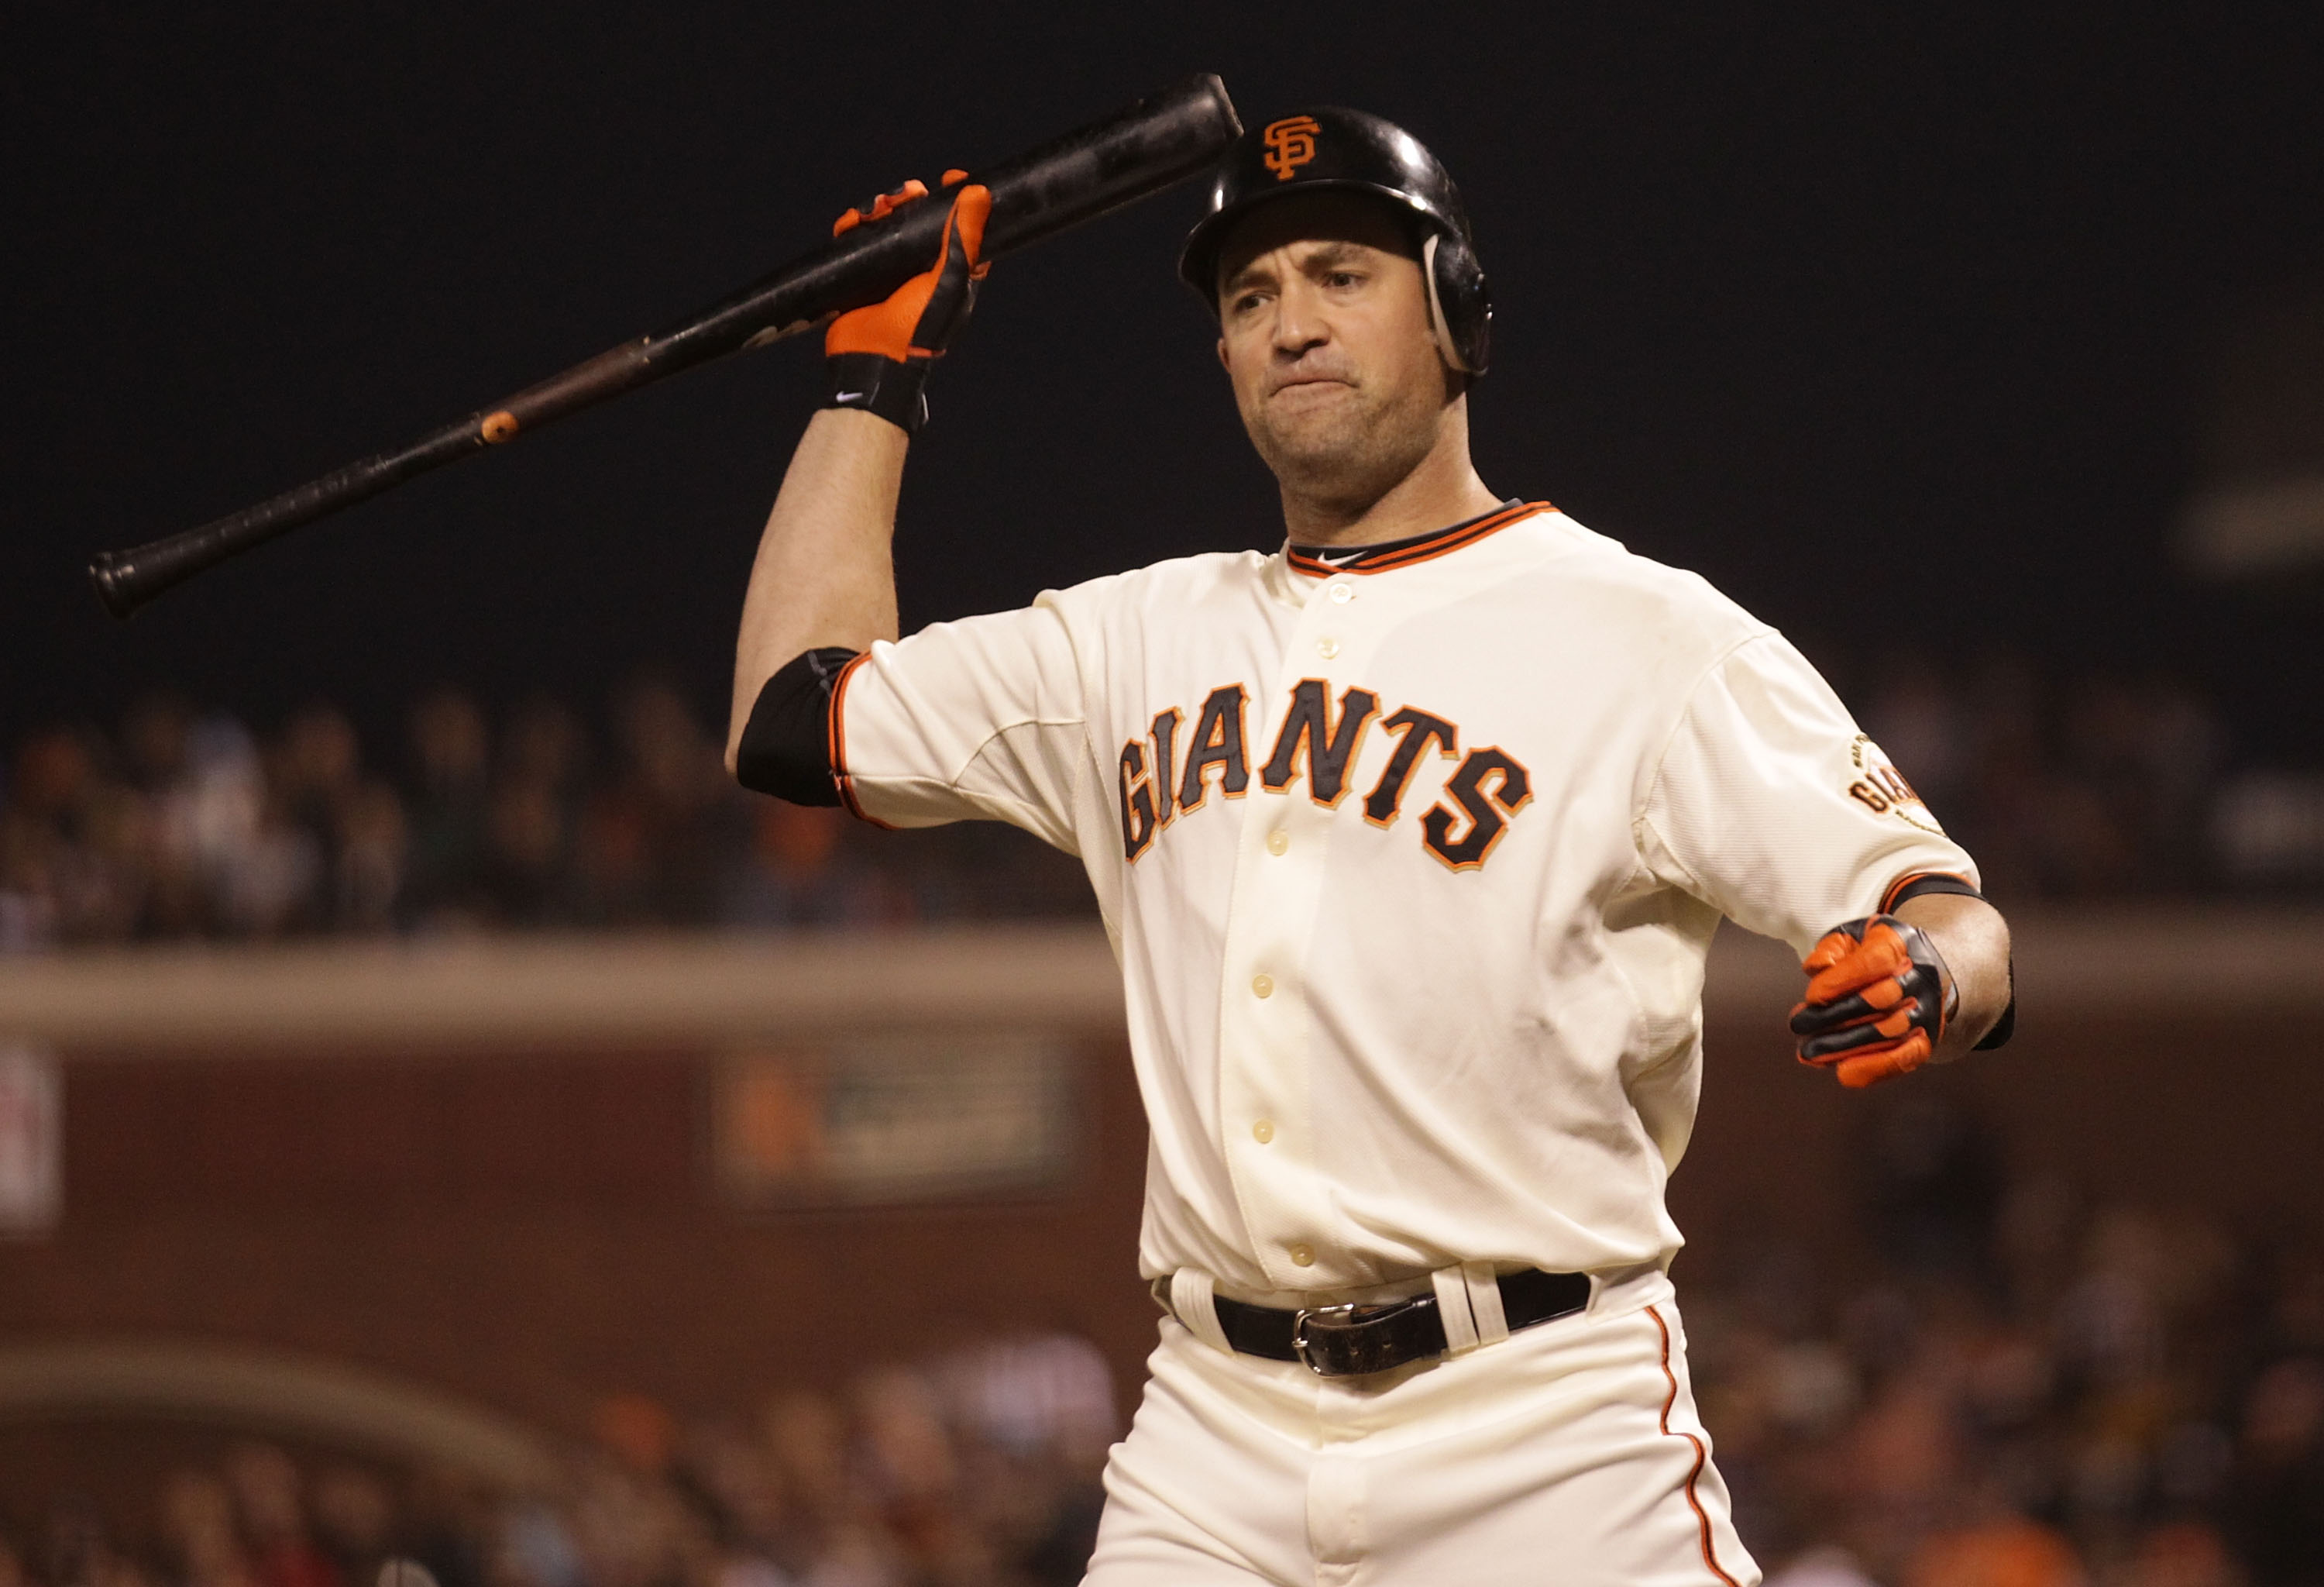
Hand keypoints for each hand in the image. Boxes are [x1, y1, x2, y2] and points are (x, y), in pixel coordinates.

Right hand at [823, 172, 991, 432]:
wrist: (874, 361)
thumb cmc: (919, 328)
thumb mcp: (949, 279)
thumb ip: (964, 238)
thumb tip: (979, 193)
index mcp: (952, 272)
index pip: (959, 227)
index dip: (955, 200)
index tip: (950, 178)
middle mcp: (921, 270)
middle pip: (917, 219)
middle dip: (910, 200)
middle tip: (907, 192)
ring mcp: (889, 272)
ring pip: (886, 225)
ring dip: (881, 208)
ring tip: (877, 207)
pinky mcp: (859, 275)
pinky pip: (856, 240)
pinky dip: (853, 226)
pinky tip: (854, 222)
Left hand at [1789, 914, 1954, 1087]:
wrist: (1916, 968)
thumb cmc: (1873, 952)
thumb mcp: (1849, 938)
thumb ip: (1830, 949)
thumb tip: (1817, 968)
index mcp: (1898, 943)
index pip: (1874, 962)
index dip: (1842, 981)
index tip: (1812, 997)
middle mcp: (1918, 976)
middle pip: (1880, 1000)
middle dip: (1834, 1016)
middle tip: (1799, 1025)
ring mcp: (1925, 1009)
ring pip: (1889, 1032)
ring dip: (1846, 1046)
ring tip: (1809, 1053)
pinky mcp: (1926, 1036)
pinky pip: (1907, 1057)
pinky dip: (1875, 1068)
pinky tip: (1844, 1073)